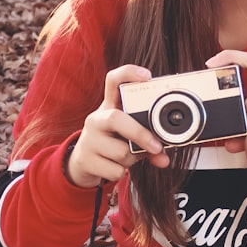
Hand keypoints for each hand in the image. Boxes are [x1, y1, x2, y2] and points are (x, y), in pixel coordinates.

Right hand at [66, 65, 169, 187]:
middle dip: (140, 133)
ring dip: (132, 160)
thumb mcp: (129, 137)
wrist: (82, 164)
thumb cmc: (112, 142)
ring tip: (127, 158)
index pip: (114, 80)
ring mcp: (88, 138)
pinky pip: (115, 170)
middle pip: (116, 118)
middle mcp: (97, 118)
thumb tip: (164, 158)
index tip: (147, 76)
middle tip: (156, 146)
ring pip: (121, 151)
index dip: (129, 73)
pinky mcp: (85, 159)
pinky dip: (122, 172)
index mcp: (110, 106)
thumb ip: (149, 143)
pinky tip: (116, 167)